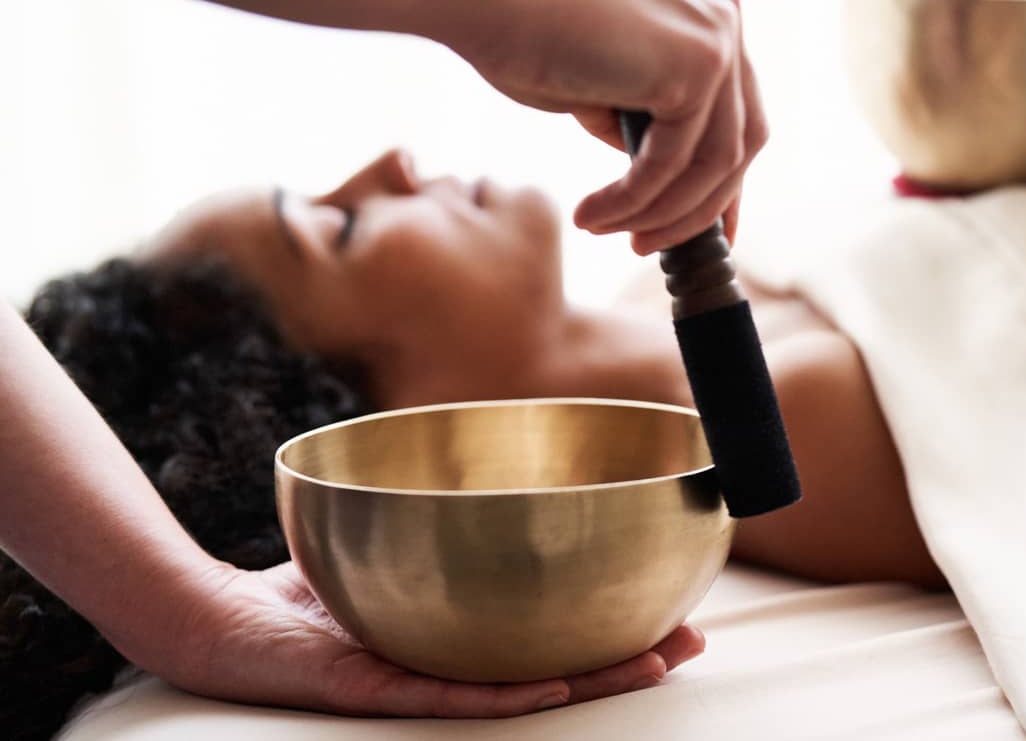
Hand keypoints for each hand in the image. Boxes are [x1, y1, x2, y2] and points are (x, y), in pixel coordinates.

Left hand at [143, 562, 704, 716]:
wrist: (210, 615)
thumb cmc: (296, 582)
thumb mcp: (382, 531)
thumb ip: (435, 507)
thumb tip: (493, 452)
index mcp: (462, 632)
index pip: (553, 632)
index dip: (615, 625)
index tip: (672, 608)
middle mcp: (452, 663)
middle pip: (558, 665)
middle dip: (628, 655)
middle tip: (689, 640)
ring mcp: (421, 682)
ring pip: (524, 690)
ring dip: (593, 679)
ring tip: (652, 662)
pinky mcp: (379, 691)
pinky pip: (453, 697)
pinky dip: (509, 693)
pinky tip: (557, 686)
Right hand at [448, 0, 767, 254]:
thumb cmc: (517, 26)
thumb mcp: (601, 78)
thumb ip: (643, 114)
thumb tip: (663, 172)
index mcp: (708, 6)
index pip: (737, 112)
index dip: (723, 182)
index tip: (705, 233)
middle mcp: (725, 11)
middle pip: (741, 140)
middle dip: (699, 206)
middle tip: (648, 245)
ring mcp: (717, 36)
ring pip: (715, 162)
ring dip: (662, 213)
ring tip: (611, 234)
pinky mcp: (697, 65)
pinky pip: (673, 163)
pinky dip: (634, 201)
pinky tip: (592, 216)